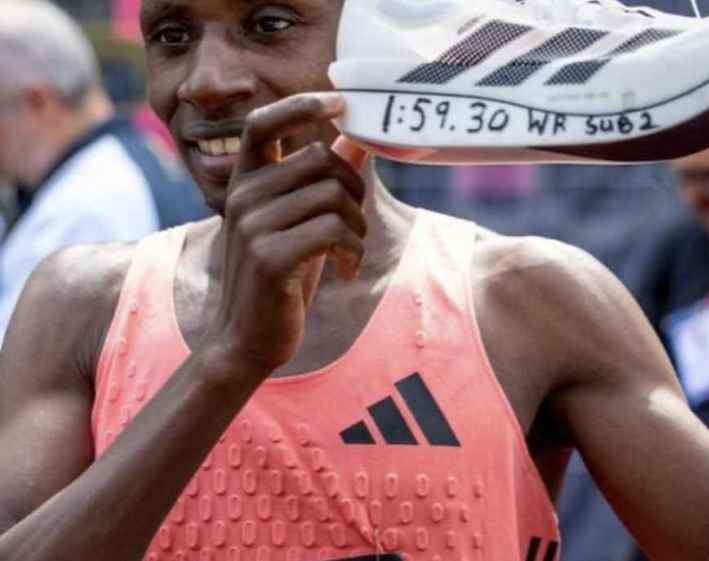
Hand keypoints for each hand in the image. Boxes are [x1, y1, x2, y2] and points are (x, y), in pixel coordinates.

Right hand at [207, 93, 367, 374]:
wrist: (246, 340)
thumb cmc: (278, 277)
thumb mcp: (299, 223)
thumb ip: (322, 180)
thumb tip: (357, 139)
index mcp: (244, 183)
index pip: (263, 123)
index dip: (301, 105)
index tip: (340, 103)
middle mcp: (242, 196)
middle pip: (320, 160)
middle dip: (354, 189)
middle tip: (354, 224)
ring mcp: (251, 225)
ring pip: (334, 196)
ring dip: (358, 227)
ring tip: (351, 252)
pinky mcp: (270, 256)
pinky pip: (334, 230)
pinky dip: (353, 250)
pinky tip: (346, 270)